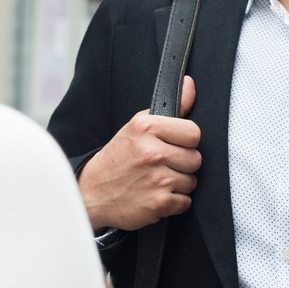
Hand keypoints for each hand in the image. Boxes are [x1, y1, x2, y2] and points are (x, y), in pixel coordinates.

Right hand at [78, 76, 200, 231]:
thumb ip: (171, 107)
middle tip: (162, 165)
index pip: (193, 133)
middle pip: (195, 159)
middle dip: (182, 164)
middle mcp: (152, 153)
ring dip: (178, 184)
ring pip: (192, 182)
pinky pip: (185, 202)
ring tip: (156, 179)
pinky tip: (155, 194)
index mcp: (146, 128)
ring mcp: (156, 179)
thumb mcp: (138, 125)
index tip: (172, 145)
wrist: (92, 192)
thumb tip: (190, 84)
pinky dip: (173, 202)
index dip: (186, 141)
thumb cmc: (118, 158)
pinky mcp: (158, 203)